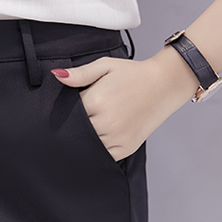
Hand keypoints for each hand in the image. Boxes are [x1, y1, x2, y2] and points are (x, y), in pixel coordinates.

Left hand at [50, 49, 198, 160]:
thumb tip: (57, 76)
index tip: (72, 105)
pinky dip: (99, 148)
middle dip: (75, 125)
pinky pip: (103, 155)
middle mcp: (107, 123)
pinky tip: (102, 135)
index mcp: (98, 101)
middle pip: (76, 131)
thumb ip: (80, 74)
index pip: (68, 113)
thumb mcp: (105, 66)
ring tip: (93, 124)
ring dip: (86, 138)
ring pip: (88, 145)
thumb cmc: (133, 74)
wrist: (164, 84)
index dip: (67, 110)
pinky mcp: (125, 148)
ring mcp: (117, 138)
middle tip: (83, 116)